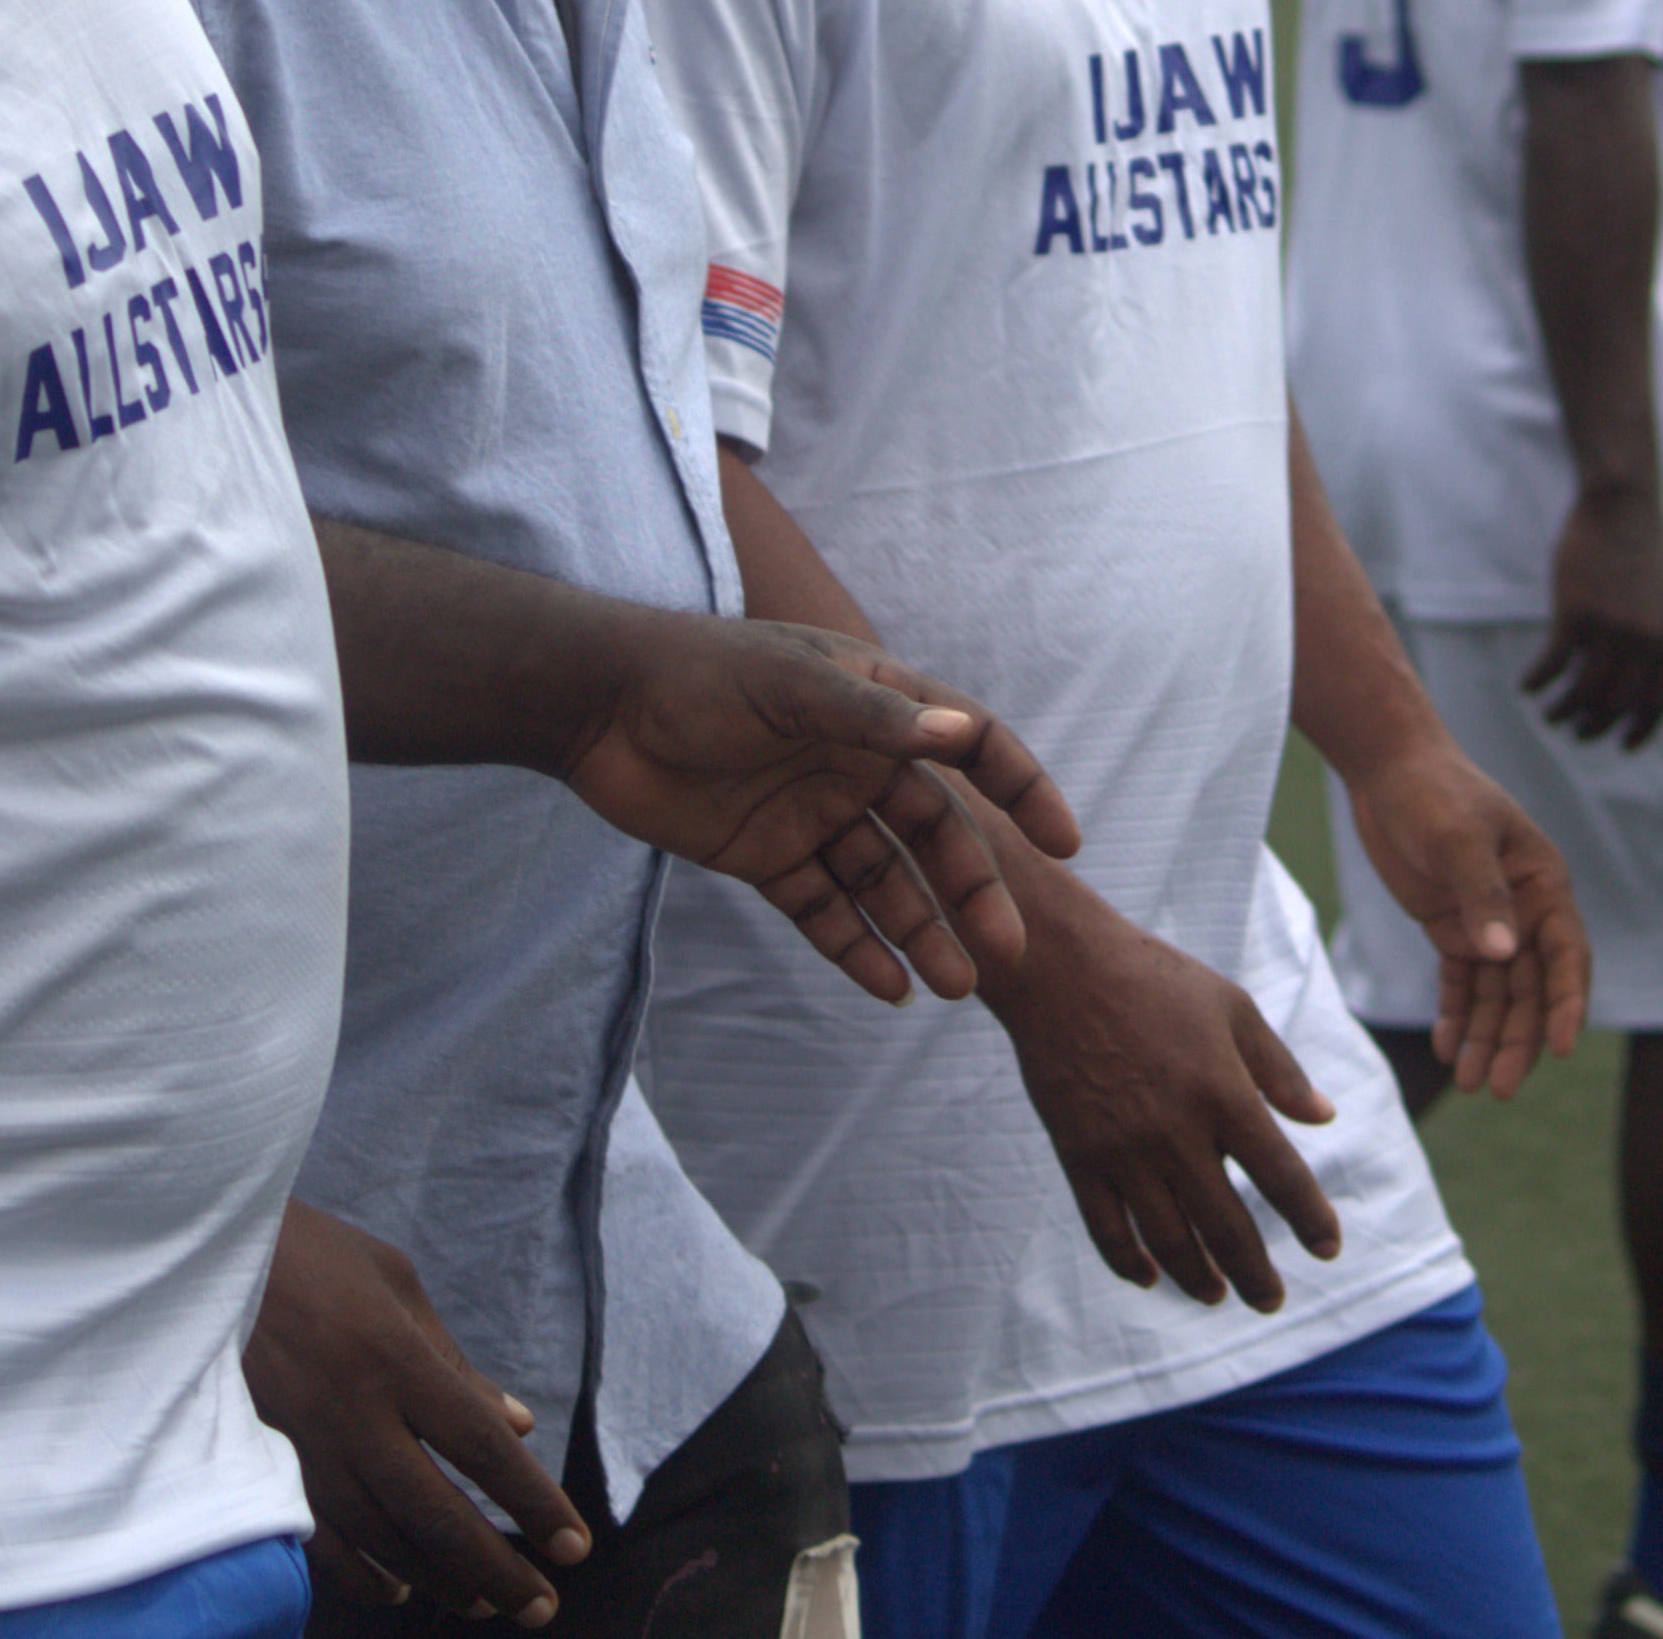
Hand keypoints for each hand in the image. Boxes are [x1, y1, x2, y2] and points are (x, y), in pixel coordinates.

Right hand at [243, 1202, 587, 1627]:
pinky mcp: (257, 1466)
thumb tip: (516, 1428)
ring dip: (437, 1579)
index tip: (575, 1545)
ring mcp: (298, 1447)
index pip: (480, 1448)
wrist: (197, 1257)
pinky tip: (398, 1591)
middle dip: (495, 1569)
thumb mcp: (396, 1285)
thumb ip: (456, 1365)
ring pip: (379, 1539)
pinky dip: (361, 1575)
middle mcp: (349, 1413)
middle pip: (435, 1513)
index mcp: (394, 1359)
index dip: (533, 1503)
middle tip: (541, 1608)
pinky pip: (316, 1542)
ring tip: (484, 1602)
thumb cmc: (313, 1257)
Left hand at [557, 621, 1081, 1007]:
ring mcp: (816, 813)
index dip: (1020, 790)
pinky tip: (890, 988)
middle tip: (1004, 953)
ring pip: (886, 884)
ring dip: (922, 932)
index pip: (971, 747)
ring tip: (954, 987)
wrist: (598, 709)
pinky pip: (827, 912)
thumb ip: (875, 719)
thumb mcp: (793, 686)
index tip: (1063, 843)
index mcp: (879, 706)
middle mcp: (858, 762)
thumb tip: (961, 735)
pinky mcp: (770, 858)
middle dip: (971, 893)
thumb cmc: (702, 674)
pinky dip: (858, 950)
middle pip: (934, 835)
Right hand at [998, 902, 1344, 1309]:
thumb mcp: (1233, 1009)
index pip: (1282, 1177)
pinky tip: (1150, 1276)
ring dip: (1198, 1277)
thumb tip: (1324, 1117)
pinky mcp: (1078, 1157)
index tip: (1328, 1249)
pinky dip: (1129, 1262)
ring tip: (1216, 1295)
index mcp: (1224, 1093)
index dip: (1311, 1219)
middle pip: (1227, 1227)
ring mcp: (1123, 1151)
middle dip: (1255, 1273)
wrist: (1061, 968)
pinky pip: (1107, 1229)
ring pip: (1168, 1240)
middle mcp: (1176, 1133)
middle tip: (1271, 1298)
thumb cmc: (1156, 980)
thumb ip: (1280, 1069)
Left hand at [1339, 733, 1589, 1097]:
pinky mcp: (1451, 927)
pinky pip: (1460, 982)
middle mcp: (1524, 909)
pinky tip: (1444, 1049)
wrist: (1388, 769)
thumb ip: (1481, 894)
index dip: (1566, 1004)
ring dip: (1484, 1037)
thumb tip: (1503, 953)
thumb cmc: (1433, 792)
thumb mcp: (1456, 838)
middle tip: (1495, 1088)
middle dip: (1516, 1039)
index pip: (1565, 955)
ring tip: (1467, 1083)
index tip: (1563, 1048)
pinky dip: (1455, 1015)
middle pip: (1530, 988)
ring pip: (1496, 994)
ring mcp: (1487, 921)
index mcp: (1543, 884)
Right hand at [1523, 483, 1662, 748]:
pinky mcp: (1575, 614)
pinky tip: (1527, 686)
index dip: (1639, 730)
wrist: (1624, 504)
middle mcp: (1645, 641)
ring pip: (1582, 692)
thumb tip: (1652, 675)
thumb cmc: (1644, 546)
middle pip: (1616, 704)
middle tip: (1576, 731)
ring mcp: (1610, 629)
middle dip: (1594, 726)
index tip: (1621, 746)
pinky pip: (1553, 664)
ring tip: (1550, 715)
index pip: (1657, 702)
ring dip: (1563, 712)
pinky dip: (1538, 681)